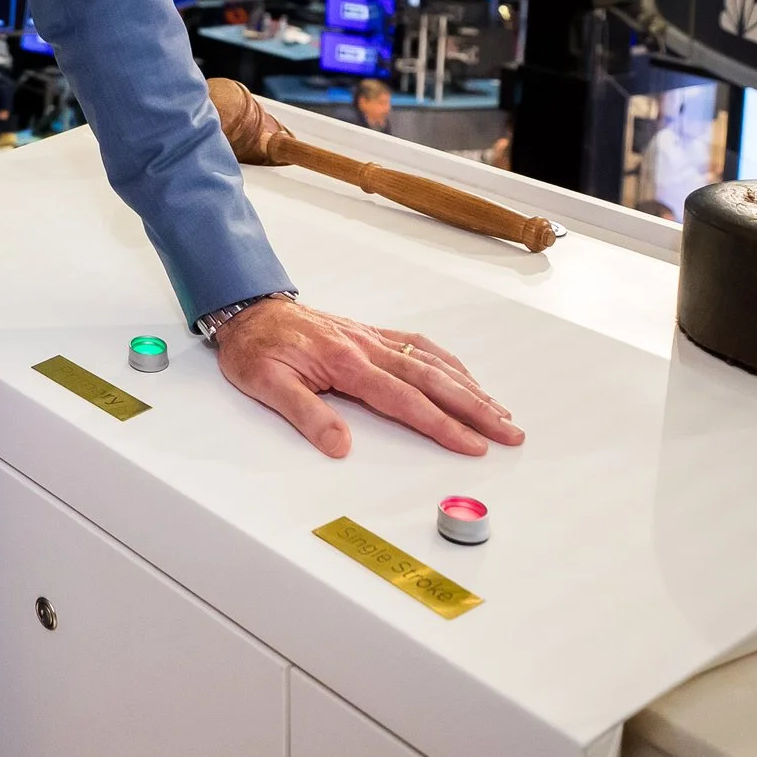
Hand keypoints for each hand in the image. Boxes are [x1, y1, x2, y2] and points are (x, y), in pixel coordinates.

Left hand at [213, 298, 521, 458]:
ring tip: (501, 411)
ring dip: (469, 387)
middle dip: (475, 409)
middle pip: (432, 381)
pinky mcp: (370, 333)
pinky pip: (418, 345)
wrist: (247, 310)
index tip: (473, 445)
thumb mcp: (266, 384)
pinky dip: (447, 361)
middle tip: (510, 432)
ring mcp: (371, 338)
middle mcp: (366, 347)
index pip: (404, 400)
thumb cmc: (254, 348)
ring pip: (432, 362)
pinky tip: (464, 376)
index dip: (442, 425)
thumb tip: (340, 446)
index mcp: (345, 363)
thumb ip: (305, 415)